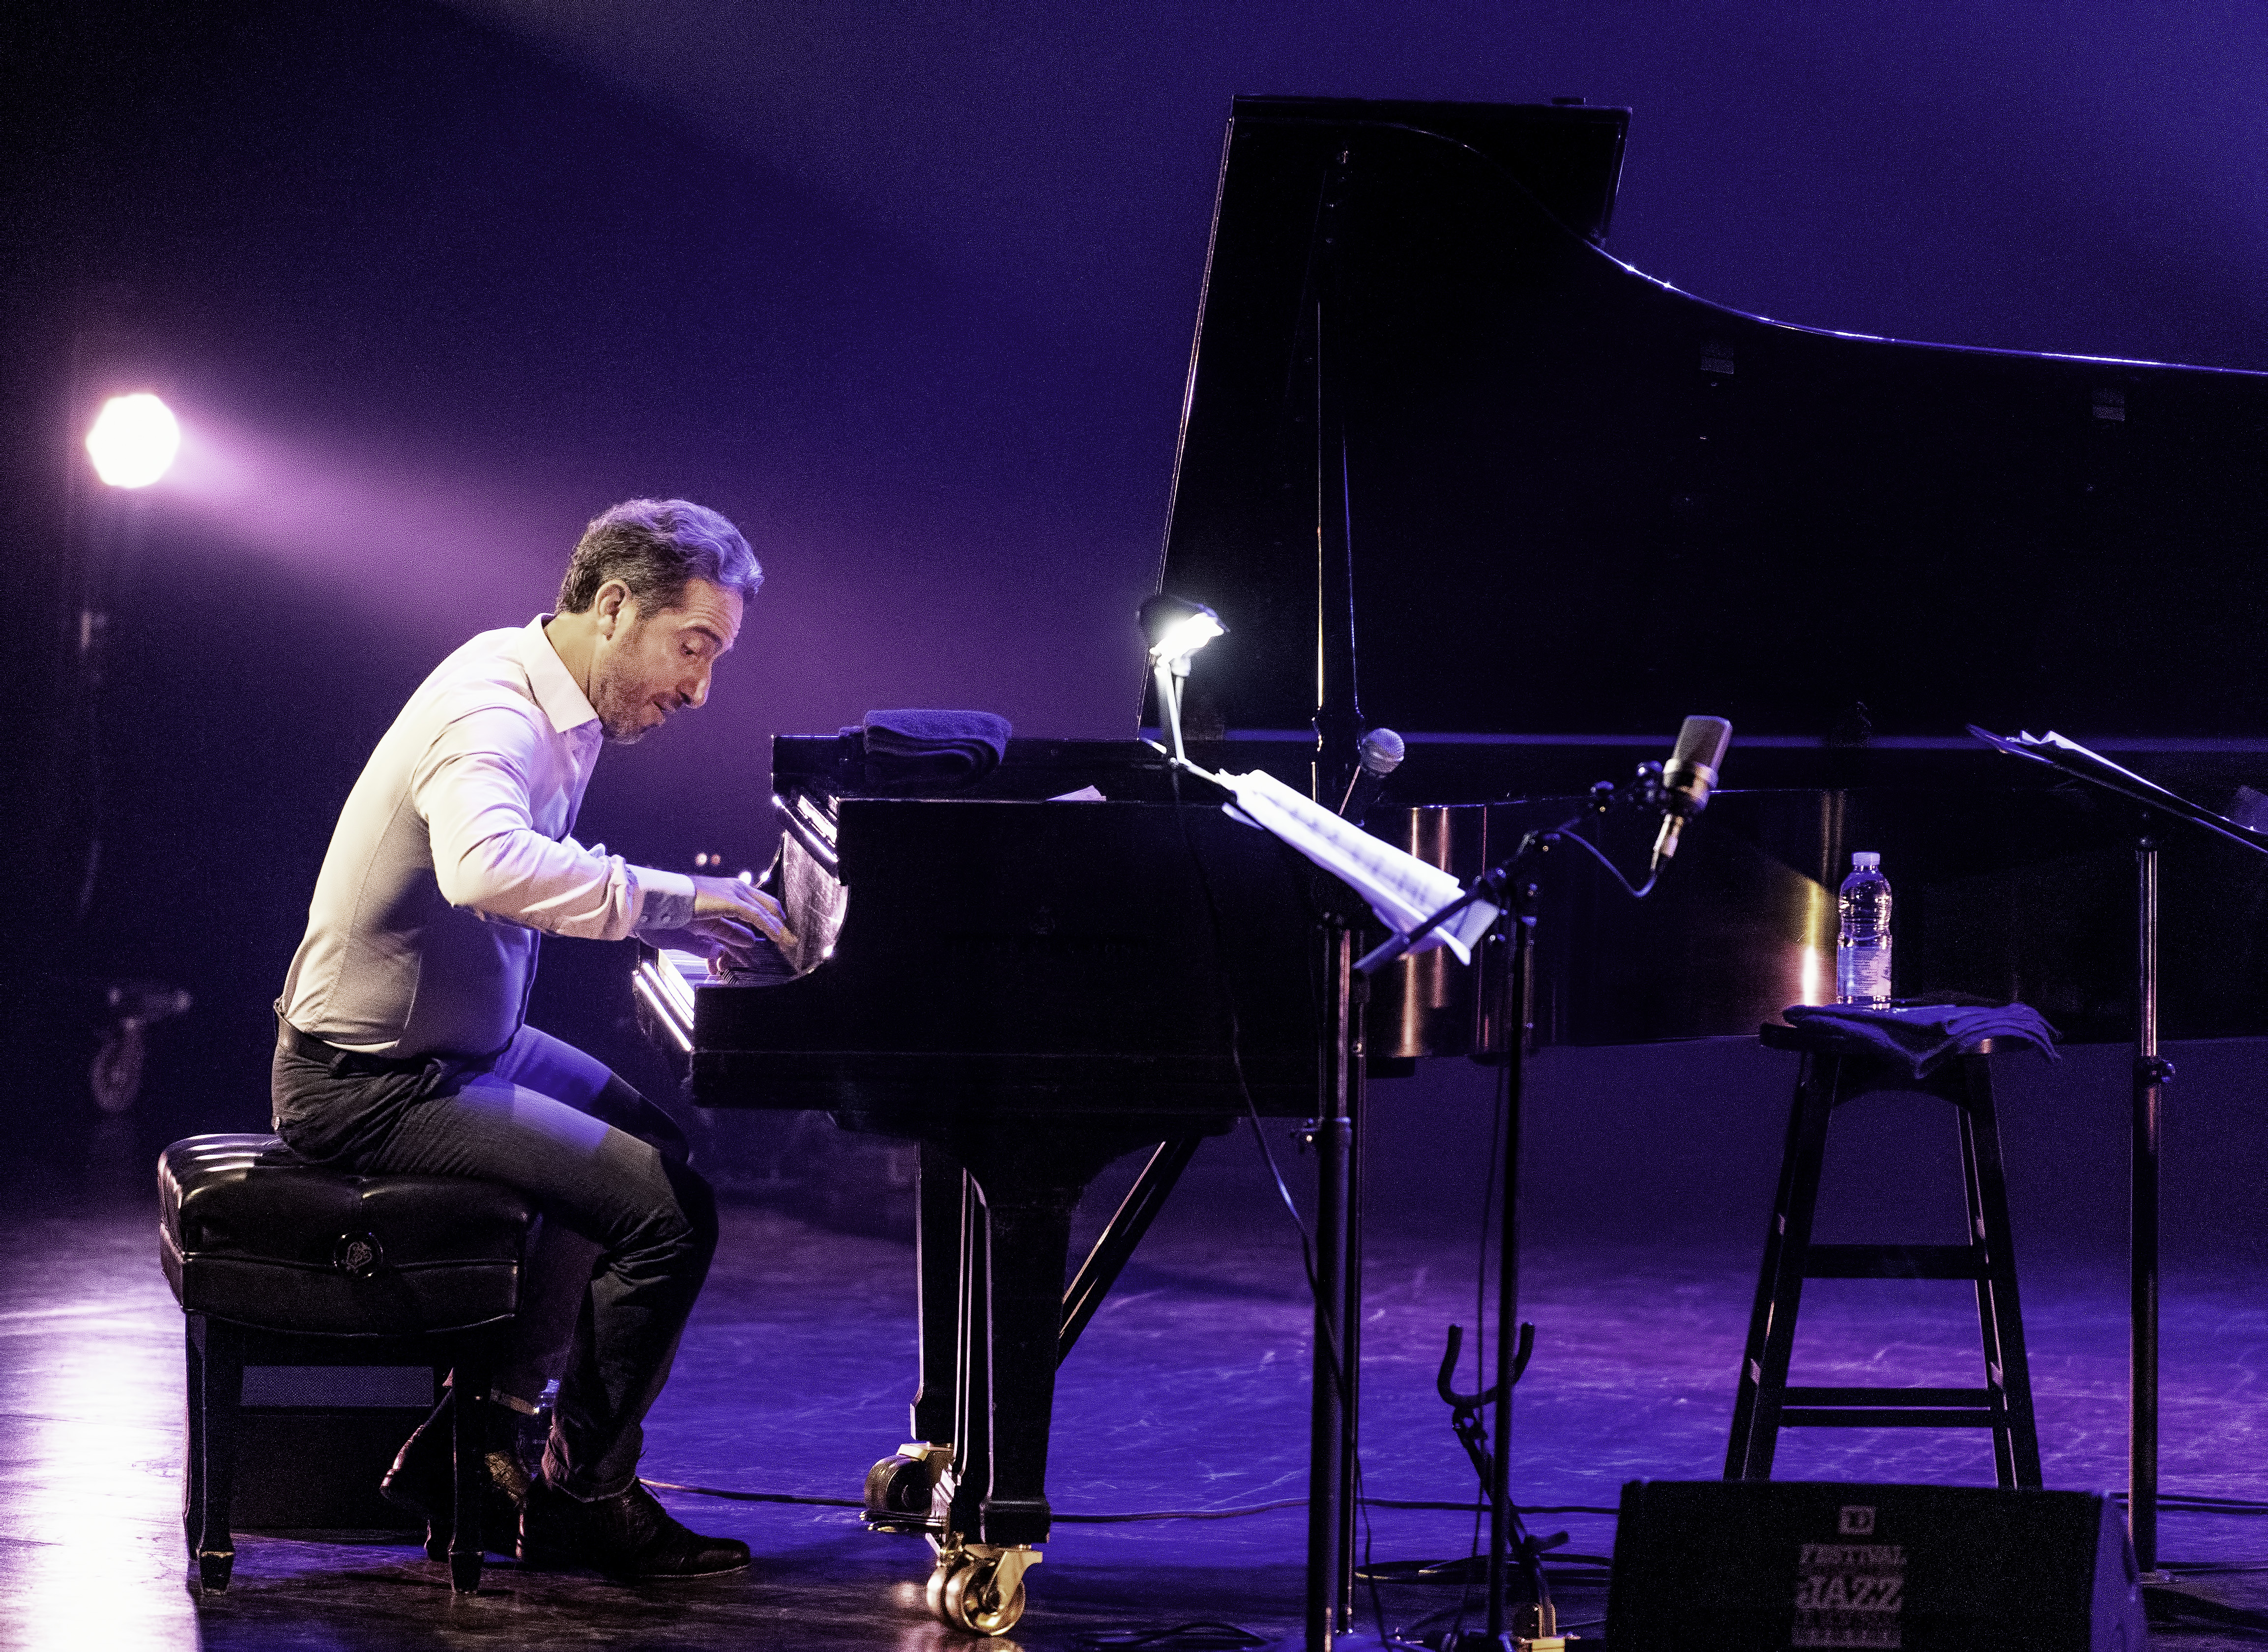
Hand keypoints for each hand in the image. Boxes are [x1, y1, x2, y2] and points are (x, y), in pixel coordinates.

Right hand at [681, 875, 797, 971]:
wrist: (668, 897)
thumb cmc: (682, 909)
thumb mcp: (711, 925)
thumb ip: (730, 933)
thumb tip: (750, 941)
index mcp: (731, 890)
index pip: (758, 904)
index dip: (771, 918)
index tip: (781, 931)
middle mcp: (736, 888)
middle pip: (767, 905)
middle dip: (780, 922)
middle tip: (790, 938)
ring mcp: (735, 893)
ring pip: (764, 911)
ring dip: (778, 928)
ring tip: (788, 941)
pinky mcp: (732, 901)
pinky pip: (756, 916)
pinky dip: (768, 927)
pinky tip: (776, 937)